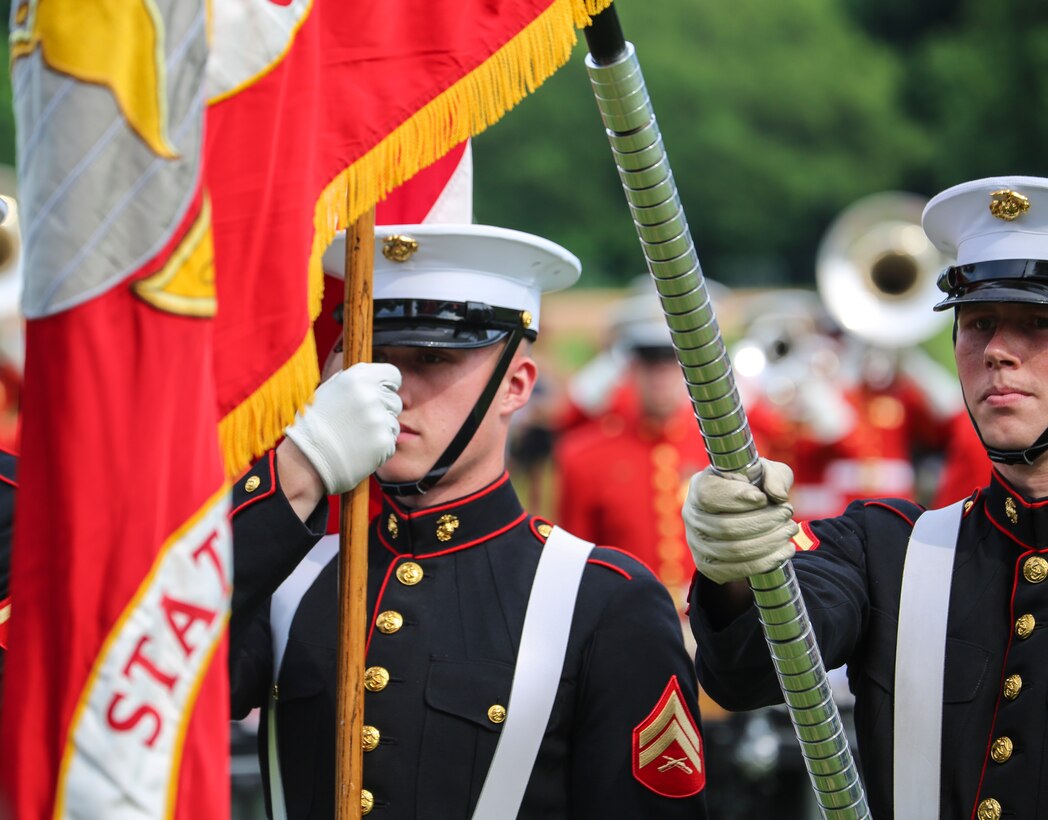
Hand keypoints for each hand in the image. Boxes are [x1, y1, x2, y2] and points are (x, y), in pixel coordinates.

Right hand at [283, 362, 401, 493]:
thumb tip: (375, 378)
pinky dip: (379, 447)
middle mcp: (370, 395)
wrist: (305, 459)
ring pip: (393, 422)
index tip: (380, 395)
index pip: (393, 374)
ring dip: (380, 430)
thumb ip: (355, 382)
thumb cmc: (315, 424)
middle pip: (395, 400)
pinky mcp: (384, 441)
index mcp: (357, 377)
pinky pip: (391, 441)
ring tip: (356, 437)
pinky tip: (359, 449)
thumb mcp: (329, 391)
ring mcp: (378, 419)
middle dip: (383, 411)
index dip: (388, 386)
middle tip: (360, 423)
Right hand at [682, 458, 798, 583]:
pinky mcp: (707, 565)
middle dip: (764, 522)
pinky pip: (736, 570)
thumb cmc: (753, 488)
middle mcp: (692, 515)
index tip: (764, 498)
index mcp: (700, 486)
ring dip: (769, 542)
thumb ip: (774, 477)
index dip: (739, 498)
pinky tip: (784, 551)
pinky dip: (765, 562)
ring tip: (789, 530)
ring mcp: (697, 543)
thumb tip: (777, 496)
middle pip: (726, 527)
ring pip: (734, 550)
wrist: (742, 515)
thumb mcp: (765, 473)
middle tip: (787, 513)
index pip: (711, 495)